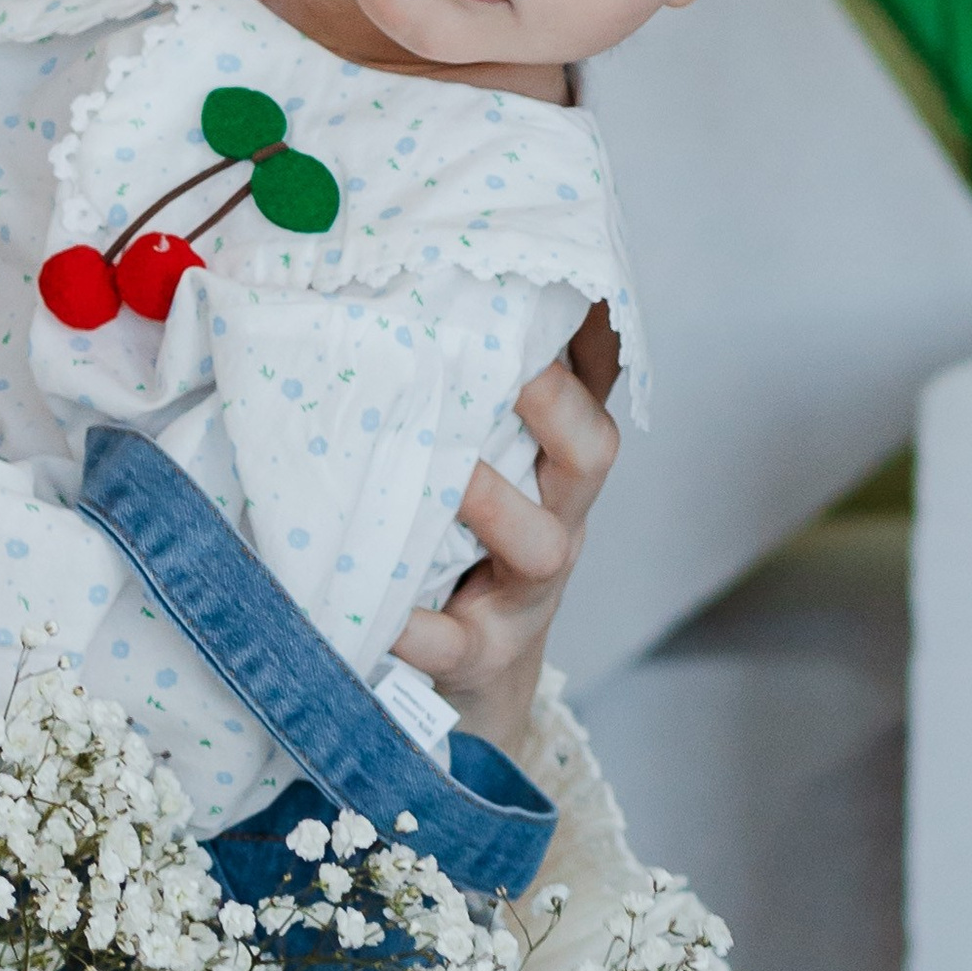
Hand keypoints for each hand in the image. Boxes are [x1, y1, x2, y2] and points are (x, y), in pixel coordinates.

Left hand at [390, 302, 620, 761]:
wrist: (465, 685)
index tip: (548, 285)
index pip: (592, 387)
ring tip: (446, 477)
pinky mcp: (482, 655)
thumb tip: (416, 288)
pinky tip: (379, 613)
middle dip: (554, 403)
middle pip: (592, 451)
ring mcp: (526, 592)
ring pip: (544, 546)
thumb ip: (462, 400)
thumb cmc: (462, 552)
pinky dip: (417, 629)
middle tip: (506, 367)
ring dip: (496, 504)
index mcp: (553, 466)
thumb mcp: (477, 470)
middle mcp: (556, 519)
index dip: (584, 337)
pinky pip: (456, 643)